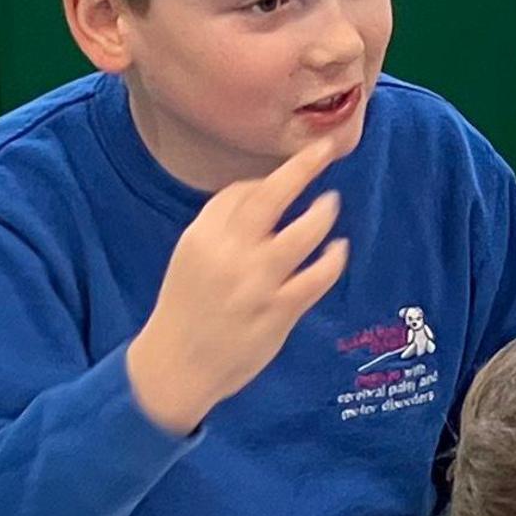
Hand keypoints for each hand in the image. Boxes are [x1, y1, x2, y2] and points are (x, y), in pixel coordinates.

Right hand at [124, 132, 351, 434]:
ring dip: (323, 212)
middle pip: (271, 197)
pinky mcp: (278, 312)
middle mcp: (228, 254)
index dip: (266, 181)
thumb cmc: (187, 307)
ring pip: (302, 233)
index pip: (239, 192)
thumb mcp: (192, 257)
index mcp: (202, 237)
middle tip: (325, 149)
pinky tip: (339, 249)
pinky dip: (333, 258)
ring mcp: (256, 283)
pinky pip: (317, 277)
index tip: (282, 178)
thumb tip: (264, 193)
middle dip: (302, 167)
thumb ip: (222, 227)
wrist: (177, 365)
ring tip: (331, 202)